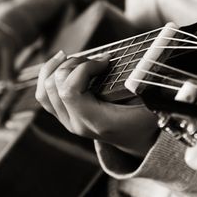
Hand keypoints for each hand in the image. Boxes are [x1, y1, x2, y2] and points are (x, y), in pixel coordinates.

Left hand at [35, 51, 158, 156]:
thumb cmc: (145, 118)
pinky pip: (44, 96)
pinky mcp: (63, 117)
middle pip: (56, 86)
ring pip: (45, 90)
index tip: (105, 60)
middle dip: (73, 64)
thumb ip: (144, 86)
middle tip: (96, 59)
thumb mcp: (152, 103)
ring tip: (75, 57)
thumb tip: (138, 66)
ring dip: (58, 68)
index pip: (70, 91)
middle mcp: (78, 124)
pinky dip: (48, 76)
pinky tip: (61, 62)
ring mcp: (68, 122)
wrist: (136, 139)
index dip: (83, 68)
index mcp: (97, 122)